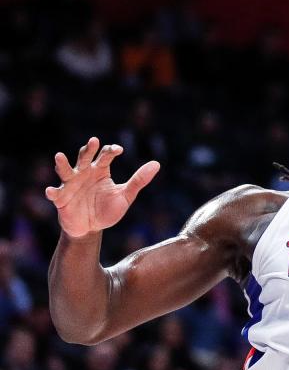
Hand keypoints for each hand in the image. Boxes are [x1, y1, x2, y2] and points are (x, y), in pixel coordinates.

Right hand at [45, 137, 159, 238]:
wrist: (91, 228)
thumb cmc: (107, 210)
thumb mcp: (126, 196)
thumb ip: (139, 180)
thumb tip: (157, 163)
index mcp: (100, 170)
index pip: (105, 156)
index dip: (111, 151)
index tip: (118, 150)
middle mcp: (84, 173)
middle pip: (85, 157)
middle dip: (88, 150)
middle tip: (93, 141)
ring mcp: (71, 185)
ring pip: (66, 171)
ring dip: (62, 164)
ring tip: (59, 156)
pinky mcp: (61, 198)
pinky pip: (55, 194)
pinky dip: (52, 192)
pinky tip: (51, 191)